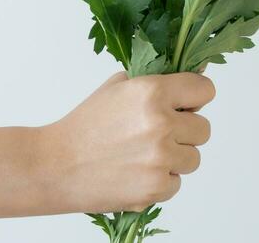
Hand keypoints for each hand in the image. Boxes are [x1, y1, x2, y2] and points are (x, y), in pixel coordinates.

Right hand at [37, 70, 214, 214]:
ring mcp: (159, 158)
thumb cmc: (85, 124)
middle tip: (157, 135)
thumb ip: (159, 81)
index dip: (195, 98)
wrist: (52, 166)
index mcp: (153, 92)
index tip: (184, 105)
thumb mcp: (119, 87)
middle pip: (204, 129)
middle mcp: (161, 124)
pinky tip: (135, 174)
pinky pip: (176, 184)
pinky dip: (160, 182)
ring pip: (193, 159)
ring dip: (175, 159)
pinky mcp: (154, 188)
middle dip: (185, 132)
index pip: (205, 90)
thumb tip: (199, 70)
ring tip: (143, 156)